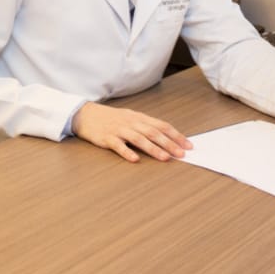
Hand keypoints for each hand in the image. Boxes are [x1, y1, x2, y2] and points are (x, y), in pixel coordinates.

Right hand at [71, 101, 192, 162]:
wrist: (86, 114)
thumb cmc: (111, 118)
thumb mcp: (130, 118)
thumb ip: (146, 126)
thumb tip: (166, 137)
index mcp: (139, 118)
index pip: (161, 125)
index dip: (176, 135)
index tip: (188, 145)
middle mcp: (131, 122)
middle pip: (153, 132)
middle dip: (169, 144)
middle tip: (181, 154)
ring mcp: (119, 130)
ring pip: (139, 139)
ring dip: (153, 149)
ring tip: (164, 158)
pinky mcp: (107, 138)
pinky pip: (118, 145)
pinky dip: (127, 152)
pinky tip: (135, 159)